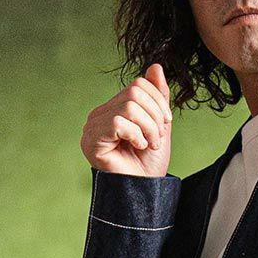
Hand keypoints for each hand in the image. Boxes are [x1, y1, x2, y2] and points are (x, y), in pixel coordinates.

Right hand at [81, 62, 172, 176]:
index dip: (158, 101)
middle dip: (155, 116)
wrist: (146, 191)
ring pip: (129, 107)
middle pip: (135, 93)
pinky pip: (119, 122)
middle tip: (157, 139)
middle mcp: (99, 115)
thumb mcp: (159, 125)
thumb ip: (157, 97)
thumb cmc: (149, 164)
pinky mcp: (92, 140)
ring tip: (149, 145)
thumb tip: (155, 66)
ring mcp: (92, 127)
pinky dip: (136, 135)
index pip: (138, 85)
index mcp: (114, 109)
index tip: (165, 124)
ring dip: (148, 128)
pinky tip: (138, 147)